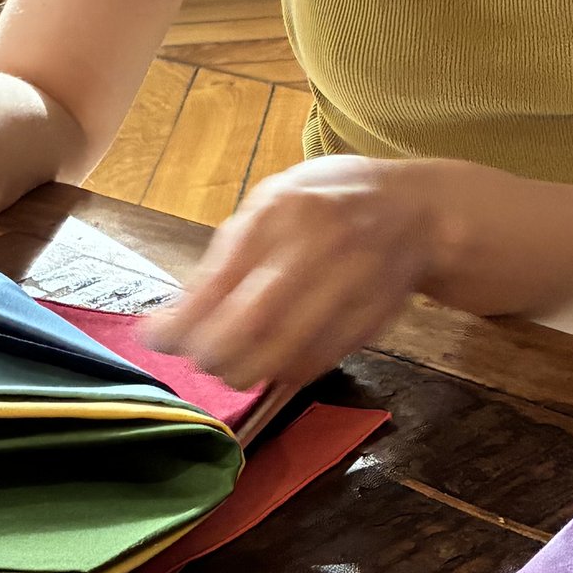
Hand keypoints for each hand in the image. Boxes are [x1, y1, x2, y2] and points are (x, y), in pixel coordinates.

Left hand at [148, 157, 445, 388]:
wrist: (417, 211)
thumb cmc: (329, 201)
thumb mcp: (274, 203)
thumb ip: (229, 254)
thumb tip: (177, 316)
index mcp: (280, 211)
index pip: (218, 283)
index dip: (180, 324)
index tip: (155, 341)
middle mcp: (316, 248)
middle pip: (248, 328)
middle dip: (211, 356)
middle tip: (198, 358)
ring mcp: (348, 287)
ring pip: (281, 357)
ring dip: (244, 371)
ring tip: (232, 362)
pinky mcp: (368, 322)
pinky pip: (312, 365)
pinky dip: (282, 371)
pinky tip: (274, 357)